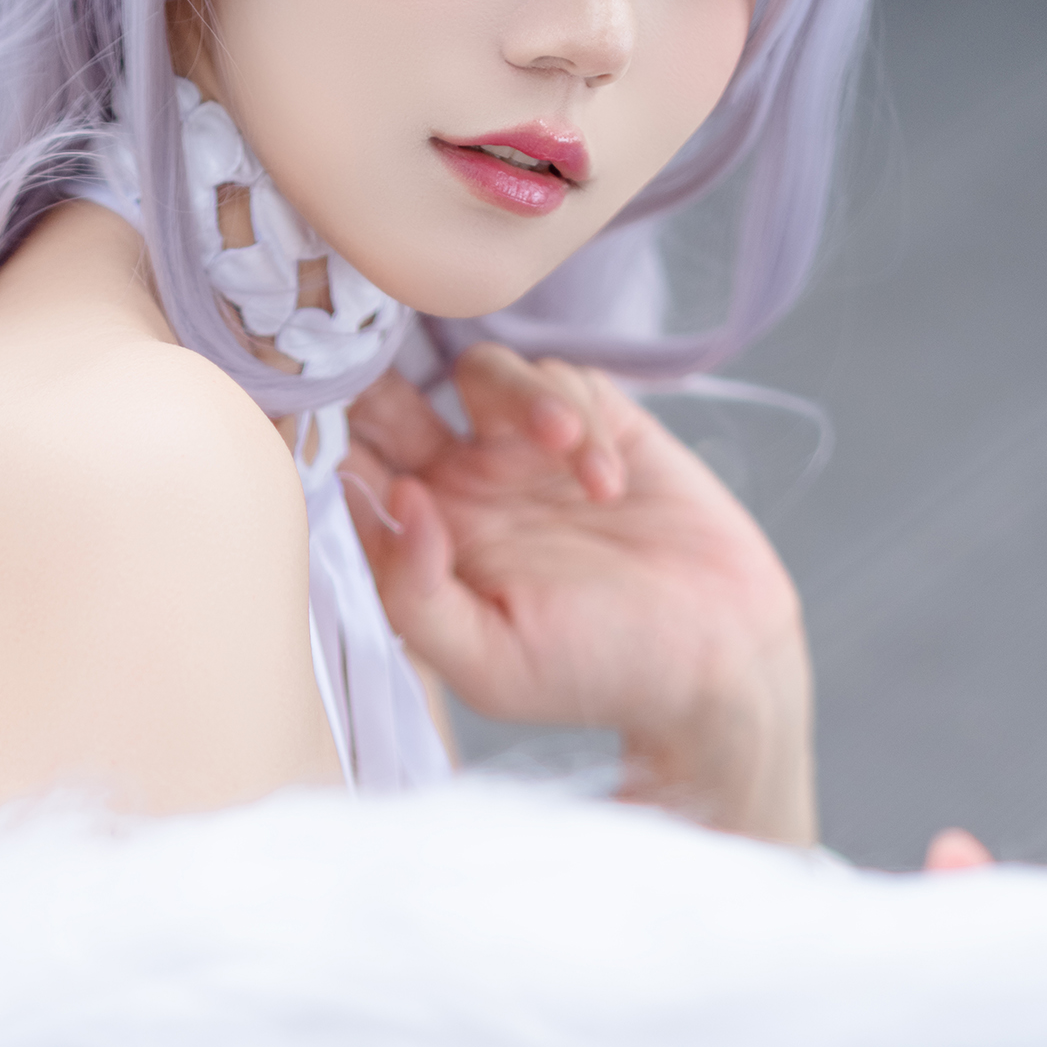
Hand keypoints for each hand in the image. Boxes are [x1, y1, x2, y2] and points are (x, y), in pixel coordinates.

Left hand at [342, 345, 817, 844]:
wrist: (713, 656)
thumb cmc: (593, 672)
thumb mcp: (486, 663)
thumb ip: (417, 593)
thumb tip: (393, 499)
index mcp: (424, 542)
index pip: (353, 472)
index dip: (333, 441)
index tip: (336, 429)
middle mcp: (466, 488)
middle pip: (399, 403)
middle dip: (394, 384)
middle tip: (411, 388)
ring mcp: (528, 451)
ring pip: (482, 374)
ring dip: (516, 396)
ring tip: (562, 444)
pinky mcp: (598, 422)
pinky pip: (565, 379)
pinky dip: (584, 419)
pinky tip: (609, 485)